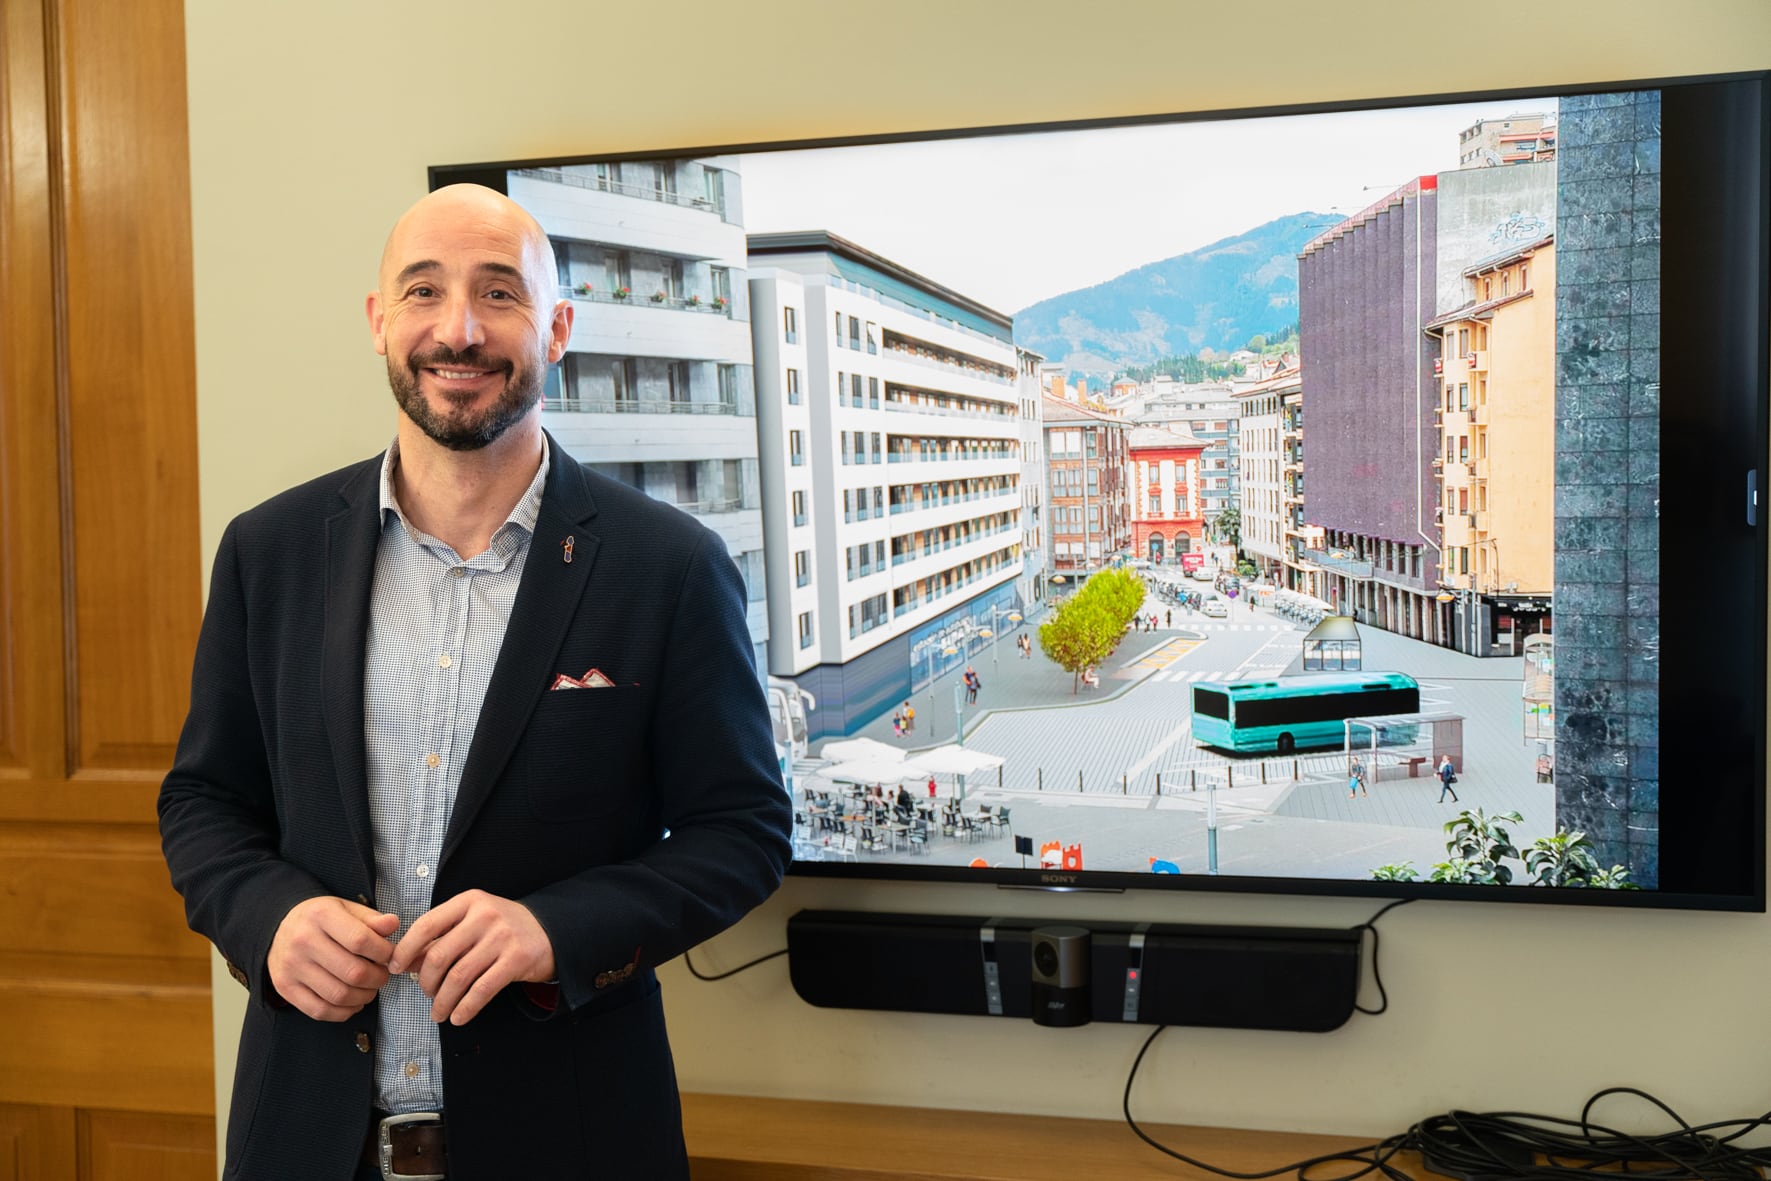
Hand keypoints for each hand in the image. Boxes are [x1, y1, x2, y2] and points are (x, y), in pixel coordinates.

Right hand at [267, 897, 398, 1021]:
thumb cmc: (321, 920)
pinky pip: (320, 1010)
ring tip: (370, 988)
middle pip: (353, 972)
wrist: (280, 928)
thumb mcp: (346, 908)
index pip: (361, 940)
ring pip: (339, 995)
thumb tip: (393, 924)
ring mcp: (292, 967)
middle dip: (378, 978)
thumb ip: (371, 919)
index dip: (384, 952)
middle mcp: (303, 941)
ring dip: (364, 997)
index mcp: (321, 916)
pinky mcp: (285, 988)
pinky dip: (343, 1012)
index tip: (390, 955)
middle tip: (383, 975)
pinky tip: (352, 1002)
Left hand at [389, 890, 554, 1025]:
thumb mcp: (472, 922)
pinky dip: (466, 1008)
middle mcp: (485, 916)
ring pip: (459, 976)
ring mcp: (502, 937)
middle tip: (426, 994)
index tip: (395, 967)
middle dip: (426, 982)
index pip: (427, 925)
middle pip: (440, 955)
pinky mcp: (517, 959)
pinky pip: (482, 990)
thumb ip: (441, 938)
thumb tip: (404, 961)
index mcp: (469, 902)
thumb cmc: (503, 928)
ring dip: (443, 1001)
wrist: (550, 930)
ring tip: (439, 1012)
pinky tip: (459, 1017)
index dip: (406, 949)